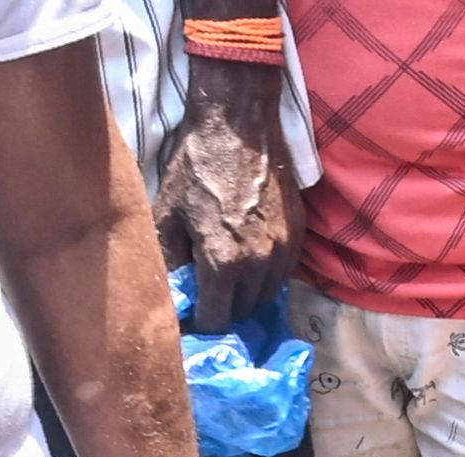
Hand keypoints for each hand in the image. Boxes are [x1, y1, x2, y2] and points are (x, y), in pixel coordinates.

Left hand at [154, 59, 298, 331]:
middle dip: (223, 312)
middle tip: (205, 299)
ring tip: (227, 282)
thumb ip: (168, 260)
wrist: (239, 122)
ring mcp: (283, 250)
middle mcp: (258, 265)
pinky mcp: (297, 234)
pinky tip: (248, 261)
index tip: (189, 318)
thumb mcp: (167, 212)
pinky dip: (264, 276)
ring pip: (265, 296)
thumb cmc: (196, 164)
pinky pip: (281, 273)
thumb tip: (170, 294)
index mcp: (223, 263)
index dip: (200, 325)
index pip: (216, 321)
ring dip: (245, 297)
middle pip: (243, 313)